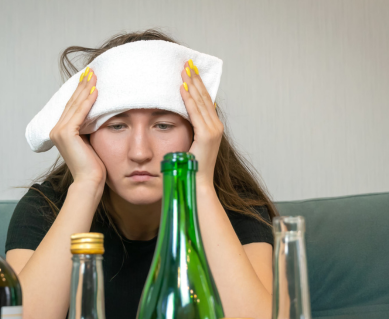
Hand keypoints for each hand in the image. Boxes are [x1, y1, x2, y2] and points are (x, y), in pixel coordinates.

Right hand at [49, 67, 104, 189]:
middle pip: (72, 102)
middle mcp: (56, 130)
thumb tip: (99, 113)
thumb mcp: (91, 141)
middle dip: (83, 85)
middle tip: (92, 70)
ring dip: (86, 88)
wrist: (89, 181)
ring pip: (75, 105)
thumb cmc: (94, 166)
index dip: (80, 92)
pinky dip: (88, 101)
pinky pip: (79, 113)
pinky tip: (95, 91)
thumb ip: (89, 127)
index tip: (89, 78)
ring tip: (94, 75)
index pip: (72, 107)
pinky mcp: (66, 134)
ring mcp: (59, 131)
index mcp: (60, 131)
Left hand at [180, 61, 223, 187]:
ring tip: (184, 69)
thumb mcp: (187, 147)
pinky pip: (195, 113)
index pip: (204, 102)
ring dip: (192, 84)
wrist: (197, 186)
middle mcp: (215, 127)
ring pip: (200, 102)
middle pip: (204, 97)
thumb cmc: (189, 170)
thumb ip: (185, 134)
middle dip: (195, 79)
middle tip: (187, 62)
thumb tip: (173, 124)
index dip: (197, 85)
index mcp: (211, 129)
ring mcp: (213, 131)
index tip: (189, 71)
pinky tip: (182, 88)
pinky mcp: (207, 136)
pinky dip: (189, 99)